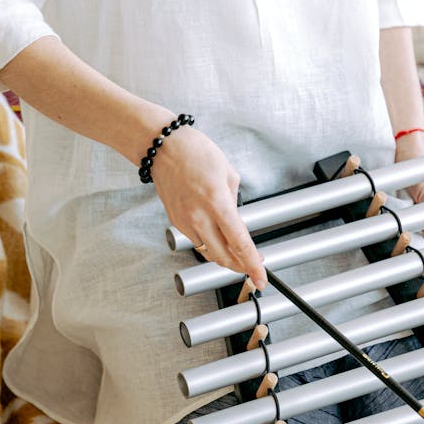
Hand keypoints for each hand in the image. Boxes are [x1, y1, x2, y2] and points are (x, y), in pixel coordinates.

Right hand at [151, 126, 266, 286]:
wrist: (163, 147)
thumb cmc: (195, 152)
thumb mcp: (228, 174)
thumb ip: (235, 203)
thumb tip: (237, 224)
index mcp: (217, 202)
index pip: (240, 243)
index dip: (253, 264)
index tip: (261, 277)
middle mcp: (199, 216)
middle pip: (224, 257)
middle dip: (241, 266)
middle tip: (252, 266)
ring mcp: (185, 221)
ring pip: (209, 253)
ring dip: (225, 257)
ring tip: (237, 254)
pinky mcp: (176, 222)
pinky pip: (197, 242)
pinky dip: (210, 245)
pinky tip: (218, 240)